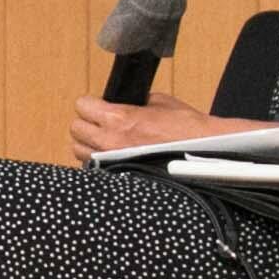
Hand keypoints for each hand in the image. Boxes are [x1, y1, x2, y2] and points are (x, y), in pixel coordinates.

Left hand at [67, 97, 224, 157]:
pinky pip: (95, 170)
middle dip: (87, 124)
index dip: (90, 104)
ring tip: (105, 143)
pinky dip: (99, 164)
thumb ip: (137, 101)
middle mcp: (109, 141)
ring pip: (79, 152)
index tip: (98, 106)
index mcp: (118, 118)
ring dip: (89, 146)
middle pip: (75, 129)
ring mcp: (111, 163)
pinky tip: (113, 159)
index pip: (82, 106)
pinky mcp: (117, 177)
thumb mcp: (161, 102)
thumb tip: (128, 102)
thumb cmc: (187, 129)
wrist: (203, 155)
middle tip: (101, 124)